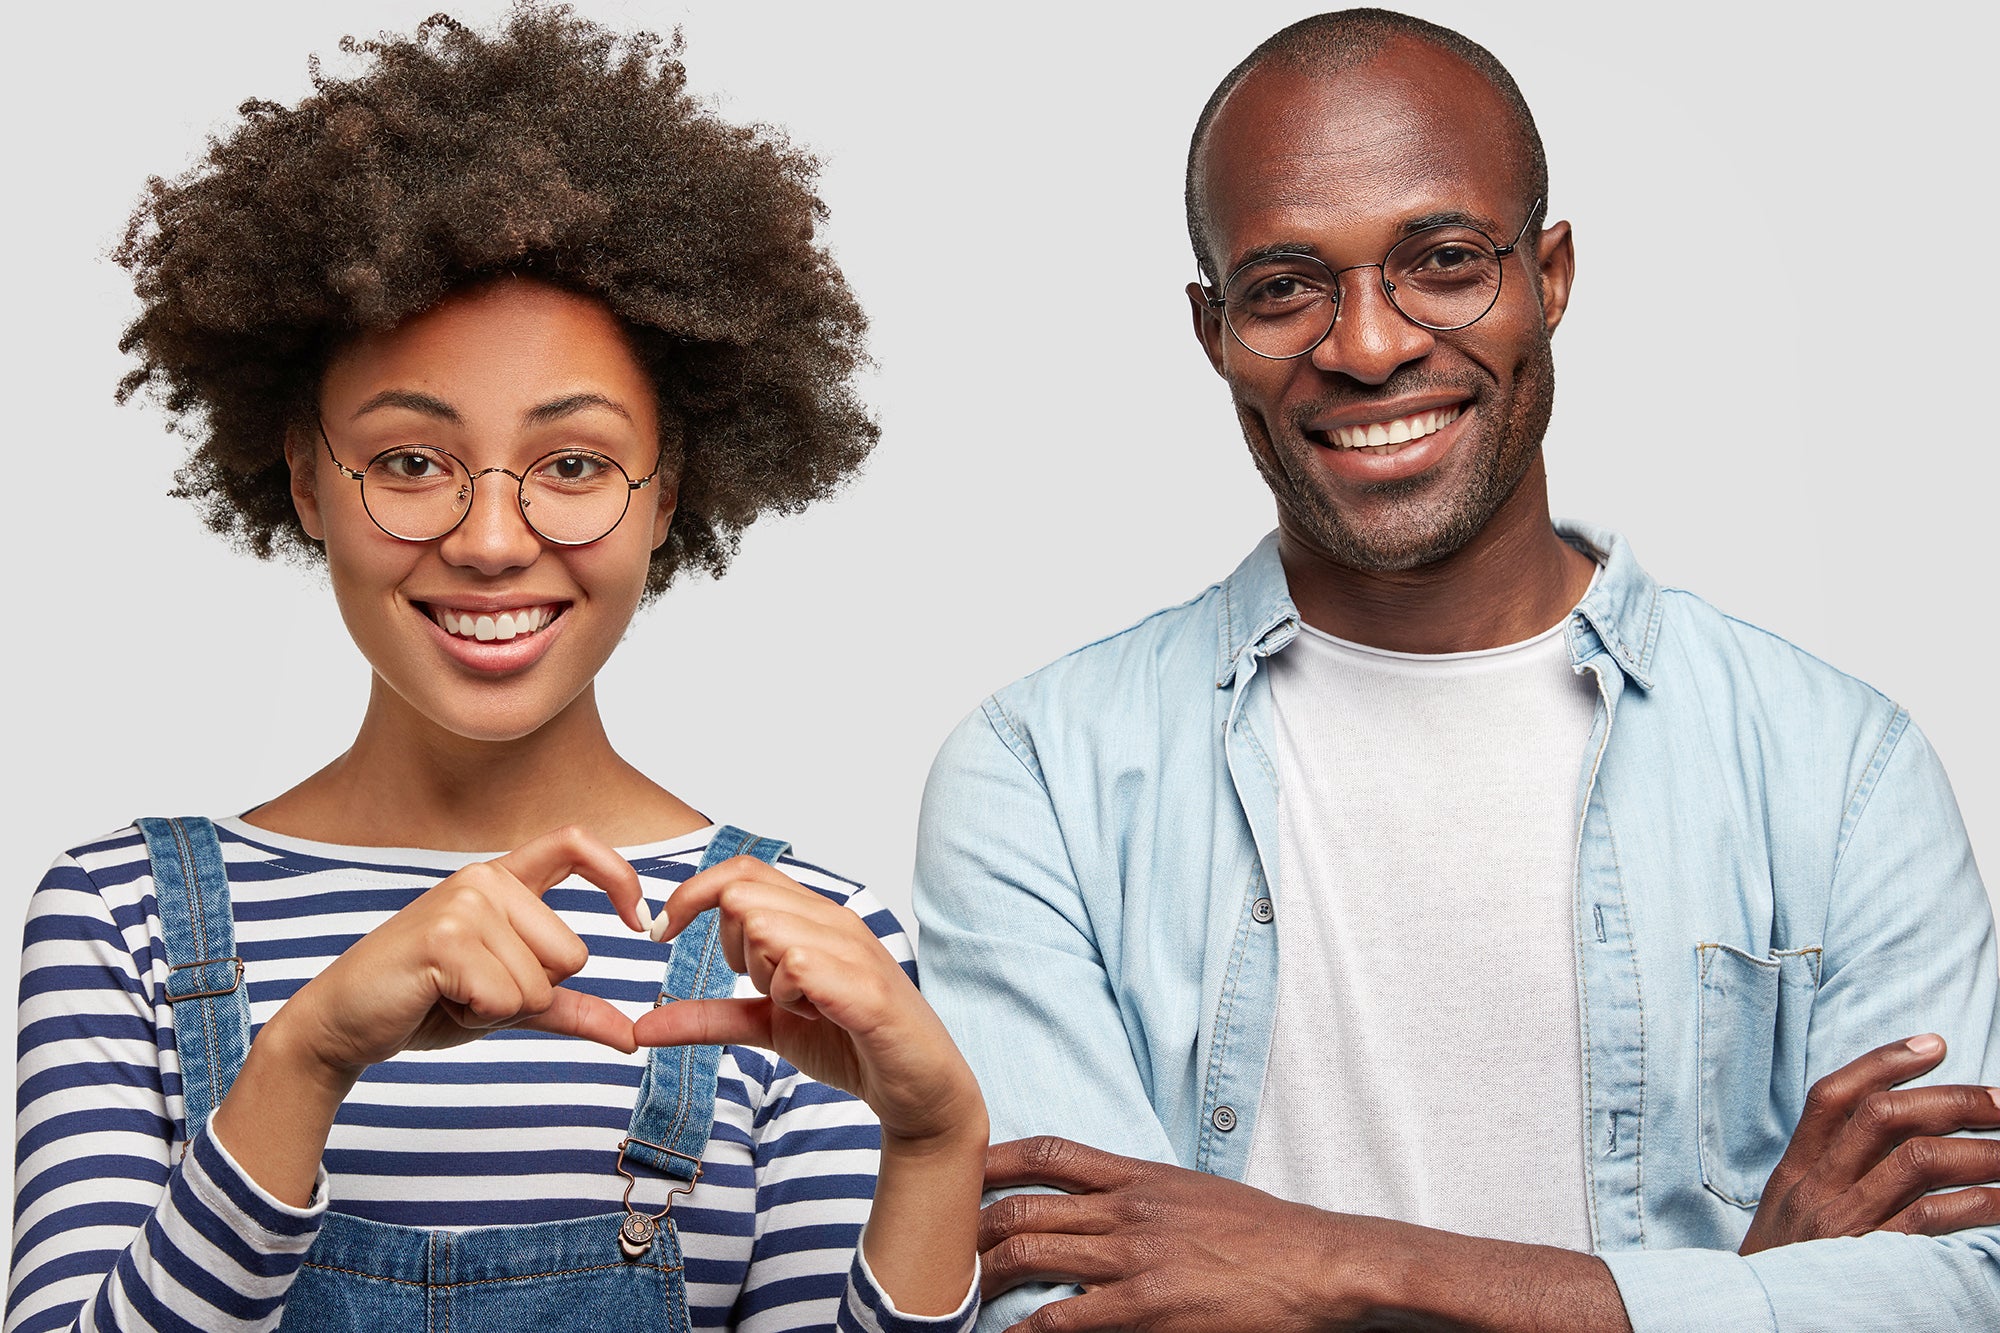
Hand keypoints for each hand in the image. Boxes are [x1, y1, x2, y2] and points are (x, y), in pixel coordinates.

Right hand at [272, 824, 645, 1077]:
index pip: (577, 844)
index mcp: (503, 880)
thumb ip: (569, 1009)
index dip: (620, 876)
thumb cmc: (425, 1002)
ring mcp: (464, 903)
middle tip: (472, 989)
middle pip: (572, 954)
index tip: (639, 923)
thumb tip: (632, 1036)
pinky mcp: (444, 938)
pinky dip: (478, 1016)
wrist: (342, 1022)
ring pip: (541, 983)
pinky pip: (506, 998)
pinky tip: (437, 1000)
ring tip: (450, 993)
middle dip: (532, 994)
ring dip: (500, 1009)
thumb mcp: (508, 1001)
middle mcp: (485, 879)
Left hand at [631, 855, 981, 1145]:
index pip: (740, 871)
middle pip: (742, 896)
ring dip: (764, 976)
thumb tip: (641, 1025)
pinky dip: (790, 997)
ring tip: (800, 1007)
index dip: (690, 894)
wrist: (918, 1089)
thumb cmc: (851, 1043)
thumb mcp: (767, 1026)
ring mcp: (853, 948)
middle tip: (765, 990)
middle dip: (731, 949)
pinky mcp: (865, 986)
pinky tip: (815, 1016)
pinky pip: (798, 964)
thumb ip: (708, 1018)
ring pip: (765, 927)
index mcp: (813, 917)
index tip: (660, 933)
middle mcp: (834, 919)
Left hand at [980, 1136, 1363, 1331]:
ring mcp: (1134, 1257)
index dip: (995, 1159)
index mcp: (1140, 1175)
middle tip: (945, 1245)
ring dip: (987, 1274)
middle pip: (1025, 1206)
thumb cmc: (1261, 1234)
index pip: (1049, 1154)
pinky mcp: (1146, 1306)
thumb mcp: (1194, 1193)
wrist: (1317, 1264)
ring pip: (1032, 1254)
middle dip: (974, 1226)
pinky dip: (1024, 1330)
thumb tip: (1096, 1205)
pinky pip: (1063, 1319)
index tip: (960, 1169)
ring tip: (960, 1291)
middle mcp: (1128, 1208)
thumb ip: (1140, 1194)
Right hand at [1741, 1033, 1999, 1252]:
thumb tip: (1902, 1138)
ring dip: (1981, 1150)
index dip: (1883, 1061)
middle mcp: (1816, 1190)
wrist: (1755, 1328)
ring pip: (1916, 1160)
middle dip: (1951, 1099)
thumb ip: (1832, 1176)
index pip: (1833, 1097)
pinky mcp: (1871, 1262)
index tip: (1935, 1043)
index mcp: (1795, 1174)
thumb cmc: (1788, 1273)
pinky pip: (1932, 1218)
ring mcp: (1843, 1225)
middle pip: (1883, 1117)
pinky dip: (1978, 1202)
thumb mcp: (1793, 1216)